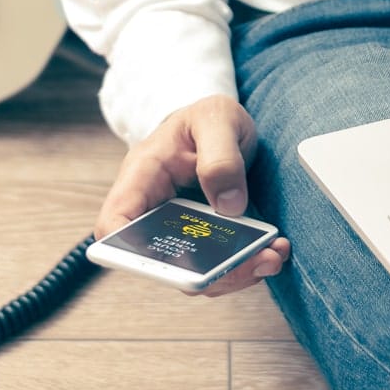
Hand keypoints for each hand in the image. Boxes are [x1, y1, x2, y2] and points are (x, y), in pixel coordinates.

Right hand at [94, 93, 290, 296]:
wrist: (224, 123)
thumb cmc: (208, 117)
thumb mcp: (217, 118)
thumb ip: (220, 156)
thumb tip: (228, 206)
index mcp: (143, 175)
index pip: (115, 222)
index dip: (124, 250)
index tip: (161, 262)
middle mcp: (156, 209)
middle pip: (162, 259)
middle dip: (204, 272)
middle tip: (247, 262)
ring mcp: (181, 228)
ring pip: (195, 270)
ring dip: (234, 272)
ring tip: (272, 256)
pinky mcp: (207, 239)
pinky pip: (220, 265)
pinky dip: (247, 263)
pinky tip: (274, 250)